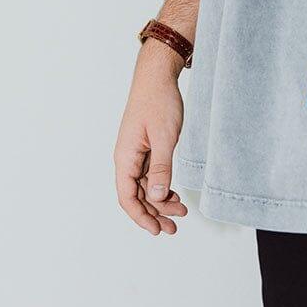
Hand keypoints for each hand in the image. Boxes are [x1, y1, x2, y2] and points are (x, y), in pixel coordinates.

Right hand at [114, 42, 190, 234]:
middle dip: (154, 213)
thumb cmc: (159, 102)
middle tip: (174, 227)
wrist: (157, 76)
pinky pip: (151, 174)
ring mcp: (136, 154)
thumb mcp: (164, 137)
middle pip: (137, 196)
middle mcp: (127, 158)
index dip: (141, 217)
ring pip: (146, 186)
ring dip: (161, 201)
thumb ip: (161, 168)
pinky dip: (163, 186)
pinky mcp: (146, 148)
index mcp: (125, 158)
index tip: (158, 229)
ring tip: (181, 211)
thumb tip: (158, 197)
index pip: (127, 197)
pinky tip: (175, 193)